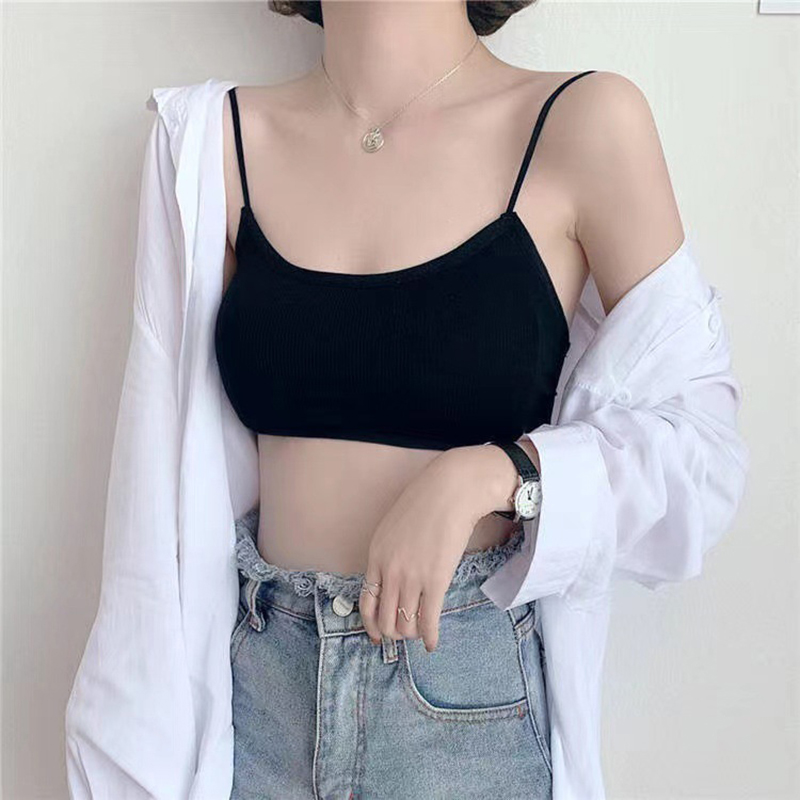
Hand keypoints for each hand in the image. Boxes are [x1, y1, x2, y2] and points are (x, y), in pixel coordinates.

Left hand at [357, 442, 534, 651]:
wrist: (450, 491)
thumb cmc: (424, 505)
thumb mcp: (392, 528)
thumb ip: (388, 554)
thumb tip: (390, 579)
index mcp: (376, 556)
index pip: (366, 602)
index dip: (371, 625)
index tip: (378, 636)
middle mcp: (389, 571)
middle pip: (385, 619)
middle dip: (394, 633)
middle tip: (404, 635)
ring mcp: (411, 577)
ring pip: (405, 624)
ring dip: (412, 635)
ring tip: (420, 634)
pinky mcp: (436, 580)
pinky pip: (428, 619)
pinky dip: (430, 637)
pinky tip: (432, 644)